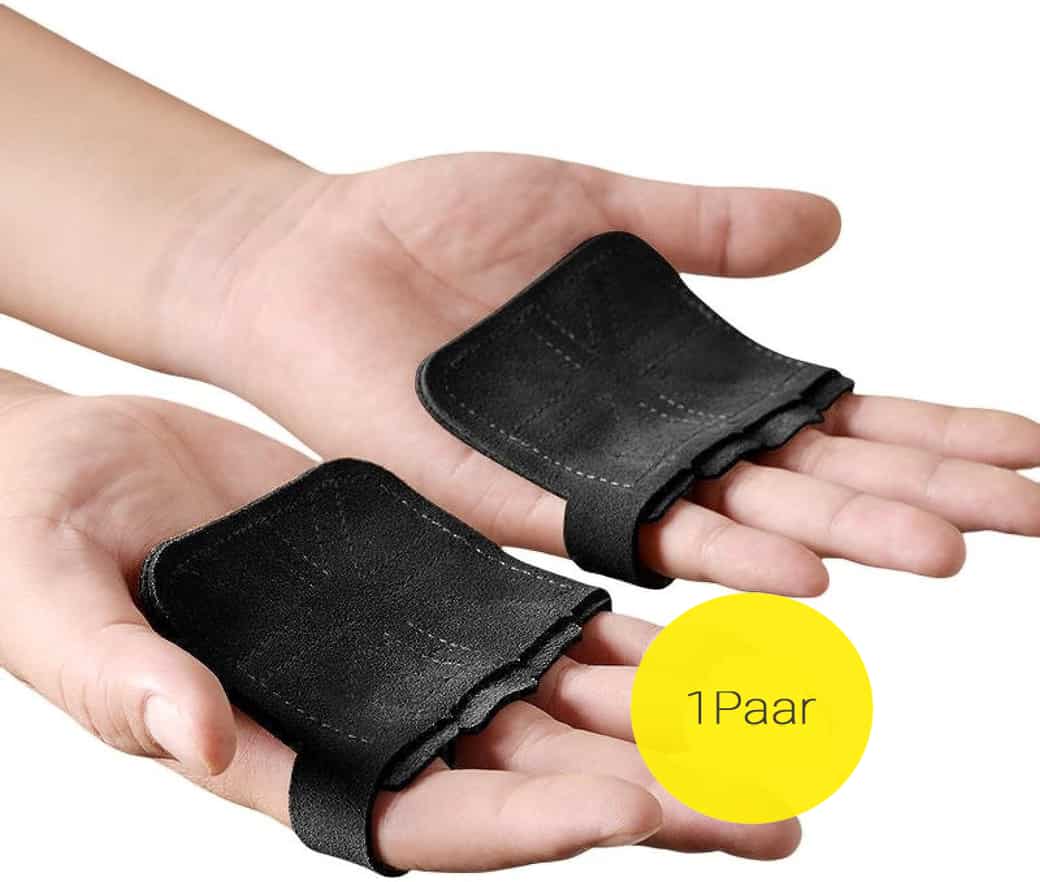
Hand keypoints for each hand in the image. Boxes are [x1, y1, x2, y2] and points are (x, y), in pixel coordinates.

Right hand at [0, 370, 796, 869]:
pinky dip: (629, 636)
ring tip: (781, 740)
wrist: (86, 466)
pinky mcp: (437, 588)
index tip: (619, 813)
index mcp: (288, 752)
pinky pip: (549, 624)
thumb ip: (120, 678)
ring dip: (669, 725)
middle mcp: (373, 719)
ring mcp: (414, 656)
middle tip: (768, 819)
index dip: (516, 823)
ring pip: (562, 706)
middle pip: (527, 781)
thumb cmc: (44, 541)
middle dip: (645, 800)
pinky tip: (710, 641)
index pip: (417, 814)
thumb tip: (193, 734)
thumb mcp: (59, 607)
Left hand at [179, 153, 1039, 594]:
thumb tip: (833, 223)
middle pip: (805, 476)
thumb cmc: (437, 222)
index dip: (925, 428)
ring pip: (736, 520)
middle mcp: (644, 442)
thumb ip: (705, 226)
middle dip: (914, 492)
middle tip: (1022, 517)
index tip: (1026, 447)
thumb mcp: (594, 200)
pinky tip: (796, 572)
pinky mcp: (516, 501)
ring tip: (939, 546)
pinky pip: (630, 536)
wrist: (315, 253)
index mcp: (672, 376)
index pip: (826, 413)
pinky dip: (717, 554)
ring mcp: (586, 478)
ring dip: (840, 534)